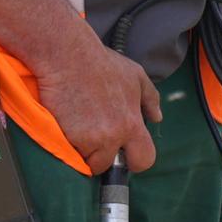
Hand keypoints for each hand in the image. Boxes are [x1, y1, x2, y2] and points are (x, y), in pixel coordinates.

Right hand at [32, 27, 161, 174]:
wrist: (66, 54)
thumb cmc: (100, 62)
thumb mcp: (135, 75)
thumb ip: (150, 98)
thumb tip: (157, 117)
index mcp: (132, 125)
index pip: (144, 160)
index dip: (134, 161)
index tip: (123, 154)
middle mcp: (113, 136)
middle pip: (108, 167)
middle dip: (101, 160)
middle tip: (92, 141)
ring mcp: (89, 138)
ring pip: (85, 161)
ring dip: (81, 151)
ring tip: (76, 127)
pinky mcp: (67, 137)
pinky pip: (67, 152)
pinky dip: (66, 143)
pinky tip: (64, 123)